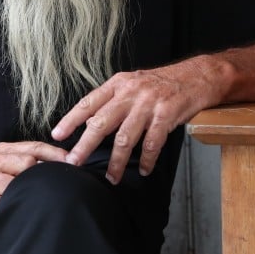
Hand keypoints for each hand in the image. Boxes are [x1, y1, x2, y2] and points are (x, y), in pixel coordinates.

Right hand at [0, 141, 68, 232]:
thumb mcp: (3, 170)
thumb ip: (25, 166)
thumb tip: (60, 166)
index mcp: (1, 151)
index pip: (33, 147)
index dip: (54, 154)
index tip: (74, 162)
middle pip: (25, 161)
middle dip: (43, 174)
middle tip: (59, 185)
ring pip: (12, 182)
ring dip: (27, 192)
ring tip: (40, 200)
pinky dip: (8, 206)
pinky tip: (16, 211)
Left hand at [51, 61, 221, 184]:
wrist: (197, 76)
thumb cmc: (162, 83)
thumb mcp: (133, 84)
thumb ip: (113, 101)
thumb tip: (90, 122)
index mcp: (119, 84)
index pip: (89, 102)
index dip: (71, 119)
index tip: (57, 135)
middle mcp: (131, 92)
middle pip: (101, 122)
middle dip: (85, 145)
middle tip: (74, 162)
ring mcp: (149, 104)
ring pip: (125, 138)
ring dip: (116, 162)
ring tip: (111, 177)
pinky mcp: (167, 115)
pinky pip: (152, 143)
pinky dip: (147, 160)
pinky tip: (144, 170)